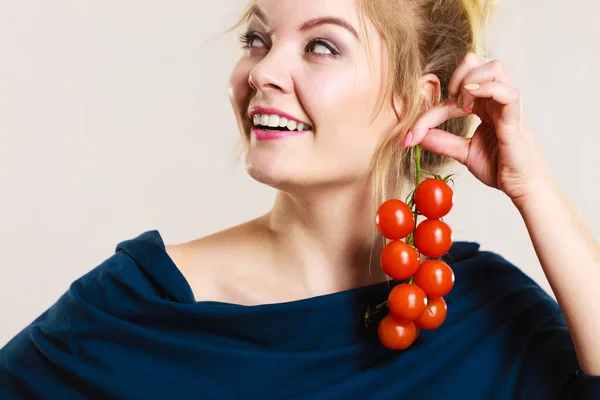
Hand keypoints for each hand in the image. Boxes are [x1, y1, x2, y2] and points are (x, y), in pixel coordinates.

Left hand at [404, 52, 549, 203]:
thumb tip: (415, 136)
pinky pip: (507, 92)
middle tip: (448, 104)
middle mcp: (497, 100)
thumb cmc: (500, 167)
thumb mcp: (463, 152)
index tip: (411, 136)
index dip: (429, 111)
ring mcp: (508, 106)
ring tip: (461, 106)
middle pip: (478, 62)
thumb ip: (442, 141)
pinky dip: (486, 89)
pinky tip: (469, 105)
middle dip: (455, 76)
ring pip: (495, 68)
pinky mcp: (516, 119)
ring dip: (470, 80)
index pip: (456, 89)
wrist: (521, 187)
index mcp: (485, 105)